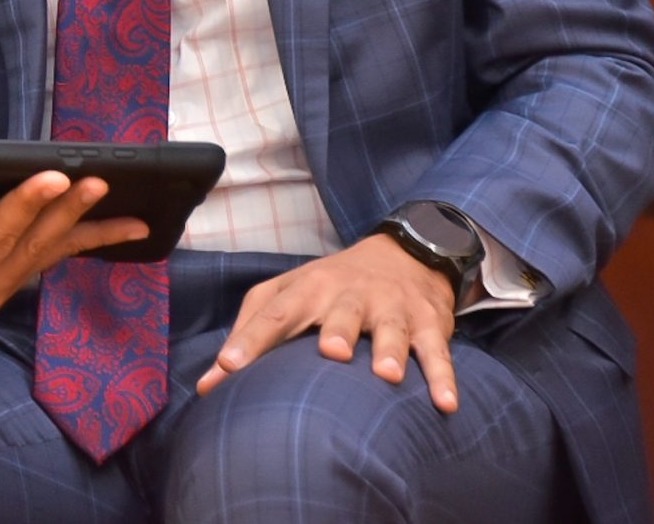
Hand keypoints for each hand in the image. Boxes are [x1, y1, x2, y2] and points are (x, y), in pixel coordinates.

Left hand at [196, 234, 459, 411]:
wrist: (405, 250)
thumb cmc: (330, 286)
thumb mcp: (287, 295)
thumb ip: (249, 334)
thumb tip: (208, 385)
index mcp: (308, 289)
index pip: (274, 313)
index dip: (250, 339)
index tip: (229, 367)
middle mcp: (349, 295)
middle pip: (339, 312)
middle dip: (335, 331)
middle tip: (329, 353)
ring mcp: (391, 307)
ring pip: (390, 328)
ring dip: (390, 350)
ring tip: (387, 375)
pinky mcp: (428, 322)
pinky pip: (437, 351)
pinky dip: (443, 376)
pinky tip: (445, 403)